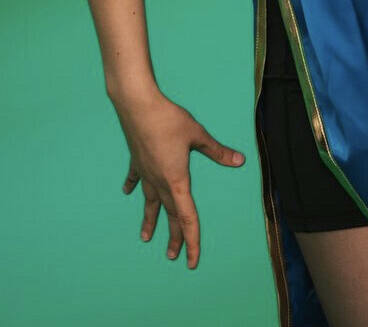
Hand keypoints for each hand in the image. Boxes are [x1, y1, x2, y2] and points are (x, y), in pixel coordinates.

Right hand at [113, 89, 245, 268]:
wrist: (139, 107)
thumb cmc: (170, 120)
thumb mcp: (198, 135)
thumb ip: (217, 151)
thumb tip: (239, 160)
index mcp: (177, 181)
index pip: (188, 218)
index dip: (192, 241)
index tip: (191, 261)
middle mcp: (159, 182)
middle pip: (170, 214)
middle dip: (174, 236)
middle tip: (174, 256)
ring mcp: (146, 173)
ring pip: (150, 203)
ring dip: (151, 221)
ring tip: (146, 238)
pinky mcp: (137, 161)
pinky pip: (136, 180)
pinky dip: (134, 187)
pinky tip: (128, 193)